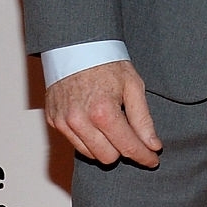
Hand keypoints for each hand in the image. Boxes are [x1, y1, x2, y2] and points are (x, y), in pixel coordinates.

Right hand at [45, 60, 161, 167]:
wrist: (75, 46)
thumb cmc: (106, 64)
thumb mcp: (133, 87)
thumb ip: (143, 120)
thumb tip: (153, 146)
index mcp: (103, 112)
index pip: (128, 147)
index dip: (144, 157)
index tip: (152, 160)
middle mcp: (80, 120)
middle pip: (108, 157)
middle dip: (122, 149)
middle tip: (129, 135)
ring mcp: (64, 122)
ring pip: (90, 154)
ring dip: (104, 146)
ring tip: (110, 126)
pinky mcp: (53, 120)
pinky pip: (74, 142)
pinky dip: (87, 138)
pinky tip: (93, 122)